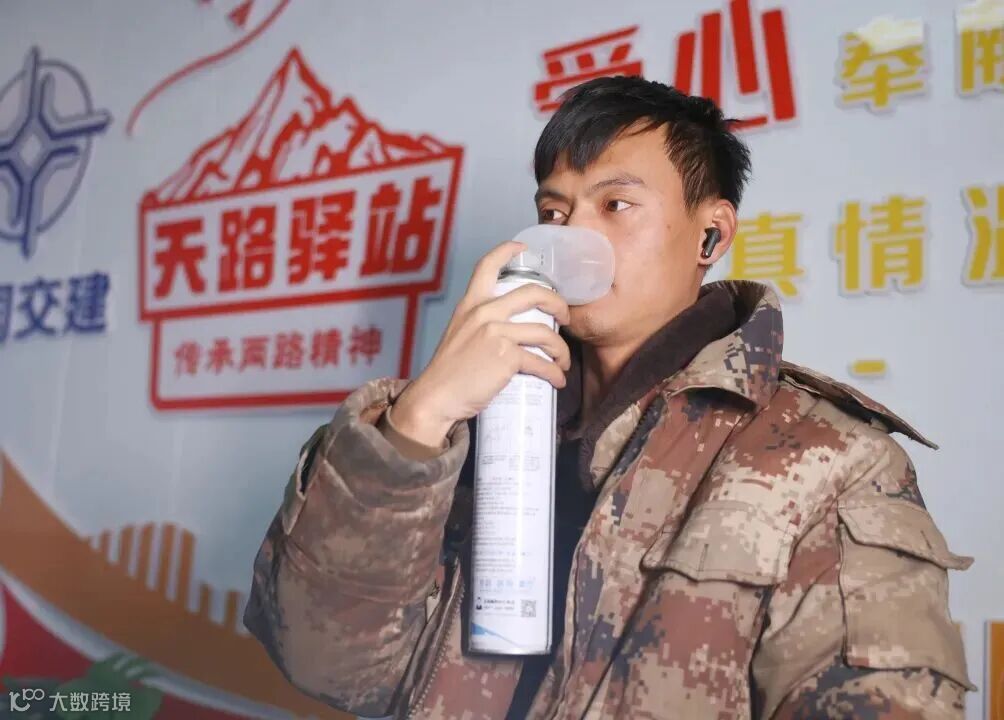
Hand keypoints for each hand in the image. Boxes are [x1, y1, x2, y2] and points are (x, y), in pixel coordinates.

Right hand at [391, 241, 570, 446]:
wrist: (436, 397)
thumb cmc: (448, 373)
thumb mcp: (459, 335)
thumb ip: (479, 326)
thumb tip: (508, 331)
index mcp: (470, 305)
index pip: (487, 266)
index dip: (508, 250)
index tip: (524, 248)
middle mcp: (484, 313)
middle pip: (533, 293)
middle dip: (558, 304)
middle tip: (565, 317)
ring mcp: (496, 333)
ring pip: (544, 333)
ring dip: (561, 350)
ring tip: (562, 361)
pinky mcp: (506, 357)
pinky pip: (541, 362)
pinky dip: (554, 373)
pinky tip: (557, 380)